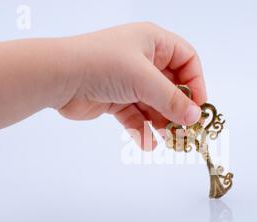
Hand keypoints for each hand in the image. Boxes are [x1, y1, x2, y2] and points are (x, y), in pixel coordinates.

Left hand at [57, 22, 206, 150]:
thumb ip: (172, 100)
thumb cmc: (102, 65)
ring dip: (162, 123)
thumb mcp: (144, 80)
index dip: (196, 82)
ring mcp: (128, 81)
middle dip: (178, 109)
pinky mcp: (116, 100)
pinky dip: (142, 130)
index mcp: (152, 42)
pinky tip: (146, 143)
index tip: (198, 107)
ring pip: (154, 104)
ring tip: (168, 140)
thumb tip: (194, 117)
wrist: (58, 78)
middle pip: (171, 86)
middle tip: (186, 131)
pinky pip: (136, 116)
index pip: (186, 60)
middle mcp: (143, 60)